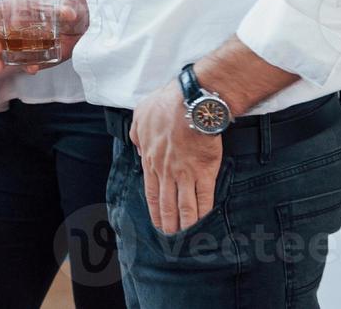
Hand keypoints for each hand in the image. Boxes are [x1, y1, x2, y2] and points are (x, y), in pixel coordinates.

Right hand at [0, 0, 89, 74]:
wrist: (77, 24)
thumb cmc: (64, 9)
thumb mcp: (64, 6)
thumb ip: (64, 9)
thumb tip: (69, 14)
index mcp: (14, 9)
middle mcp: (11, 26)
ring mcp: (17, 42)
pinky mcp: (28, 55)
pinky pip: (20, 62)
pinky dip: (24, 66)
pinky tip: (32, 69)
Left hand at [130, 80, 223, 233]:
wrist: (190, 102)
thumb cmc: (165, 104)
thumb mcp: (140, 116)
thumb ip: (136, 134)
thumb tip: (137, 146)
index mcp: (150, 159)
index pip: (151, 192)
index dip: (154, 210)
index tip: (157, 222)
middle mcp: (165, 171)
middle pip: (166, 204)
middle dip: (168, 223)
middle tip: (170, 238)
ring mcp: (185, 173)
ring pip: (184, 206)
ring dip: (185, 224)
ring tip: (186, 238)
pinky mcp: (204, 172)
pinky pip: (204, 198)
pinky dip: (203, 213)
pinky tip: (204, 223)